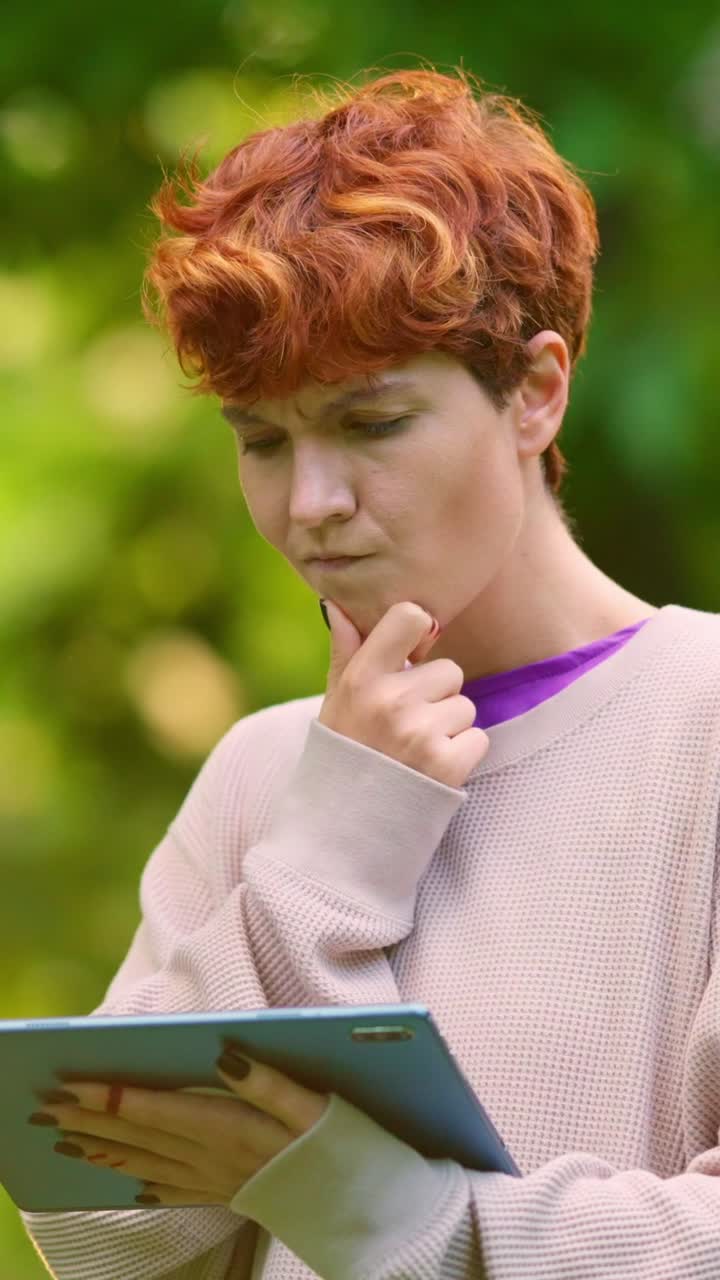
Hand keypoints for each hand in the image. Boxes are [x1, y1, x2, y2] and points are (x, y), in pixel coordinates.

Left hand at [29, 1045, 329, 1206]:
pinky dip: (142, 1180)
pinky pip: (174, 1189)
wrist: (370, 1213)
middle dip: (93, 1119)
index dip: (114, 1095)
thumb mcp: (318, 1106)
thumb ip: (270, 1080)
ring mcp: (221, 1181)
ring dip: (105, 1148)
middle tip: (48, 1105)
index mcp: (235, 1129)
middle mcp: (219, 1158)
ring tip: (66, 1138)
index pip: (159, 1109)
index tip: (73, 1082)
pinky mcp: (231, 1194)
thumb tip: (225, 1053)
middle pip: (144, 1136)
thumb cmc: (349, 1149)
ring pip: (148, 1163)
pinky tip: (125, 1178)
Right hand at [317, 599, 488, 788]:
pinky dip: (461, 756)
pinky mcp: (446, 764)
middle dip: (436, 696)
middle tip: (406, 726)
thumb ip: (345, 652)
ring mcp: (420, 732)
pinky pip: (478, 739)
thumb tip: (336, 606)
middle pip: (450, 671)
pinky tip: (430, 770)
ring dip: (449, 729)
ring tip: (415, 752)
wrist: (343, 830)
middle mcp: (391, 700)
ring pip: (465, 707)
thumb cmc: (343, 756)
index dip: (420, 633)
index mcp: (361, 678)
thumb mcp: (335, 702)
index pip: (410, 617)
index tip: (413, 655)